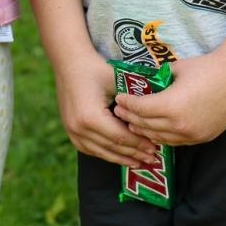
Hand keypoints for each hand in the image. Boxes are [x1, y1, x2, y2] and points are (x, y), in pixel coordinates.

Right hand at [52, 51, 155, 166]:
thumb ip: (134, 101)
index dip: (138, 144)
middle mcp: (79, 128)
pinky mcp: (70, 131)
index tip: (154, 148)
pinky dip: (106, 154)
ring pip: (101, 152)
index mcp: (91, 117)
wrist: (69, 63)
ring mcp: (72, 131)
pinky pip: (90, 149)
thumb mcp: (117, 81)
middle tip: (151, 158)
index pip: (120, 137)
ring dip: (121, 159)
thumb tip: (155, 115)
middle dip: (133, 154)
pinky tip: (118, 156)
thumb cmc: (95, 68)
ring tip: (138, 162)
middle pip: (112, 147)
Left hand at [112, 52, 225, 147]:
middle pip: (146, 126)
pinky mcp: (202, 138)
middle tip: (119, 111)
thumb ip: (159, 79)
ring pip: (160, 138)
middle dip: (130, 118)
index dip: (127, 104)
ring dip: (144, 131)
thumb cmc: (207, 67)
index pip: (140, 109)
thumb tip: (145, 83)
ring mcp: (192, 135)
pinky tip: (155, 130)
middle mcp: (180, 125)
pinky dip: (162, 136)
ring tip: (133, 124)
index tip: (119, 98)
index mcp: (171, 106)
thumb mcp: (176, 69)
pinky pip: (175, 141)